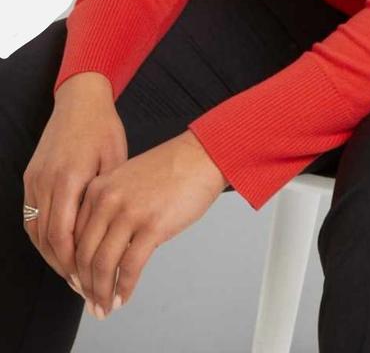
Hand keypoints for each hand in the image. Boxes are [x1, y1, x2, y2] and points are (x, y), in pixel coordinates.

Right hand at [23, 73, 125, 289]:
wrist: (80, 100)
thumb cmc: (104, 128)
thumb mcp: (116, 160)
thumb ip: (109, 196)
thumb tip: (115, 232)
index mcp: (68, 179)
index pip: (63, 235)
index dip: (74, 263)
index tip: (89, 280)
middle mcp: (45, 182)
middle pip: (47, 239)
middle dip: (64, 267)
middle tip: (83, 287)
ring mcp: (34, 180)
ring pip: (35, 231)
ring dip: (52, 255)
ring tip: (72, 274)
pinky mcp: (30, 177)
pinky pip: (31, 216)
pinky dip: (43, 237)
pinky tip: (59, 249)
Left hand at [72, 129, 228, 316]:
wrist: (202, 156)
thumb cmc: (172, 168)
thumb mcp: (128, 179)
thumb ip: (110, 205)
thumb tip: (103, 245)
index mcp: (98, 188)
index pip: (73, 237)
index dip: (74, 267)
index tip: (80, 283)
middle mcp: (107, 200)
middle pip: (84, 255)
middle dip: (86, 286)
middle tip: (91, 303)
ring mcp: (129, 213)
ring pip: (103, 265)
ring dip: (102, 292)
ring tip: (106, 307)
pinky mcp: (152, 226)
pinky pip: (130, 266)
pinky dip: (125, 287)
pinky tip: (124, 297)